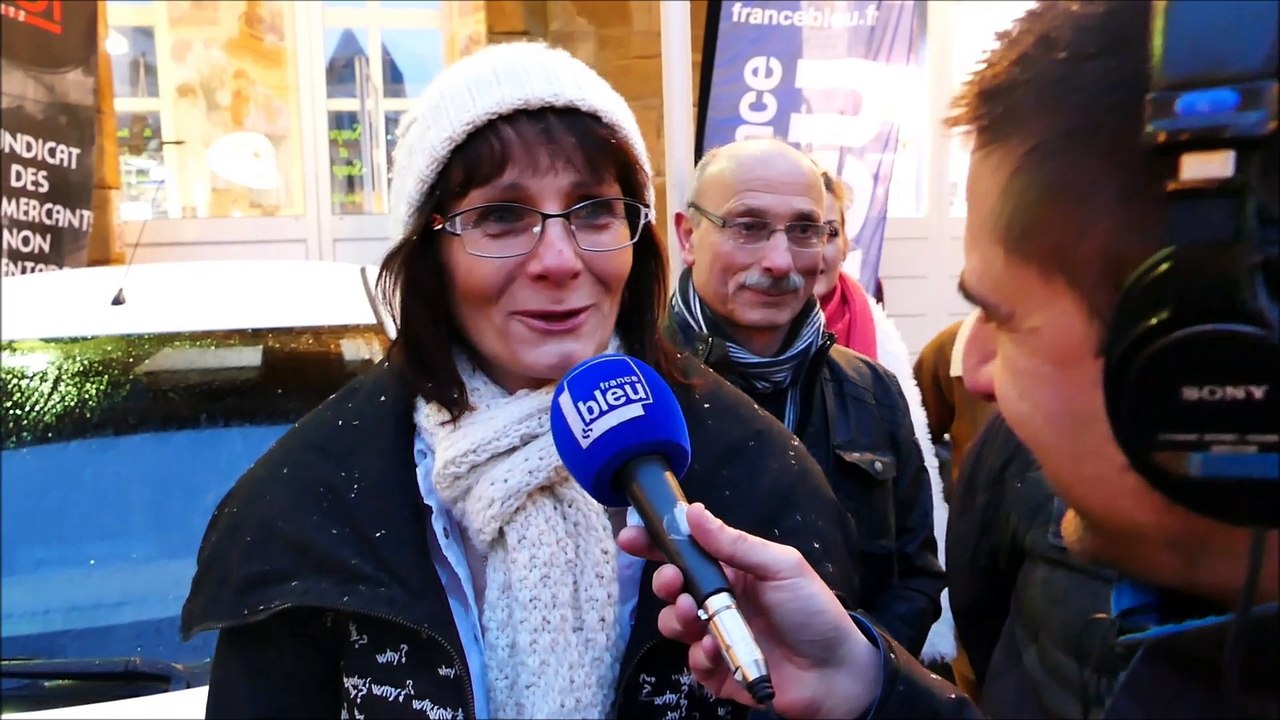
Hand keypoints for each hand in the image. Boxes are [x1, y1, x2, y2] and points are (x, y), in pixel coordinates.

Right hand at [617, 503, 882, 718]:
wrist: (838, 673)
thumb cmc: (815, 613)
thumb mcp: (781, 566)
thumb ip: (734, 543)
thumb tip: (693, 511)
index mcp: (735, 570)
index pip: (688, 551)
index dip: (658, 543)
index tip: (632, 538)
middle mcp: (722, 601)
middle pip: (674, 587)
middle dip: (665, 582)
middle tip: (674, 583)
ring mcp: (718, 636)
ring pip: (675, 624)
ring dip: (680, 618)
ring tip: (700, 617)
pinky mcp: (719, 671)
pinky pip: (692, 662)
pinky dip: (700, 655)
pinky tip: (717, 650)